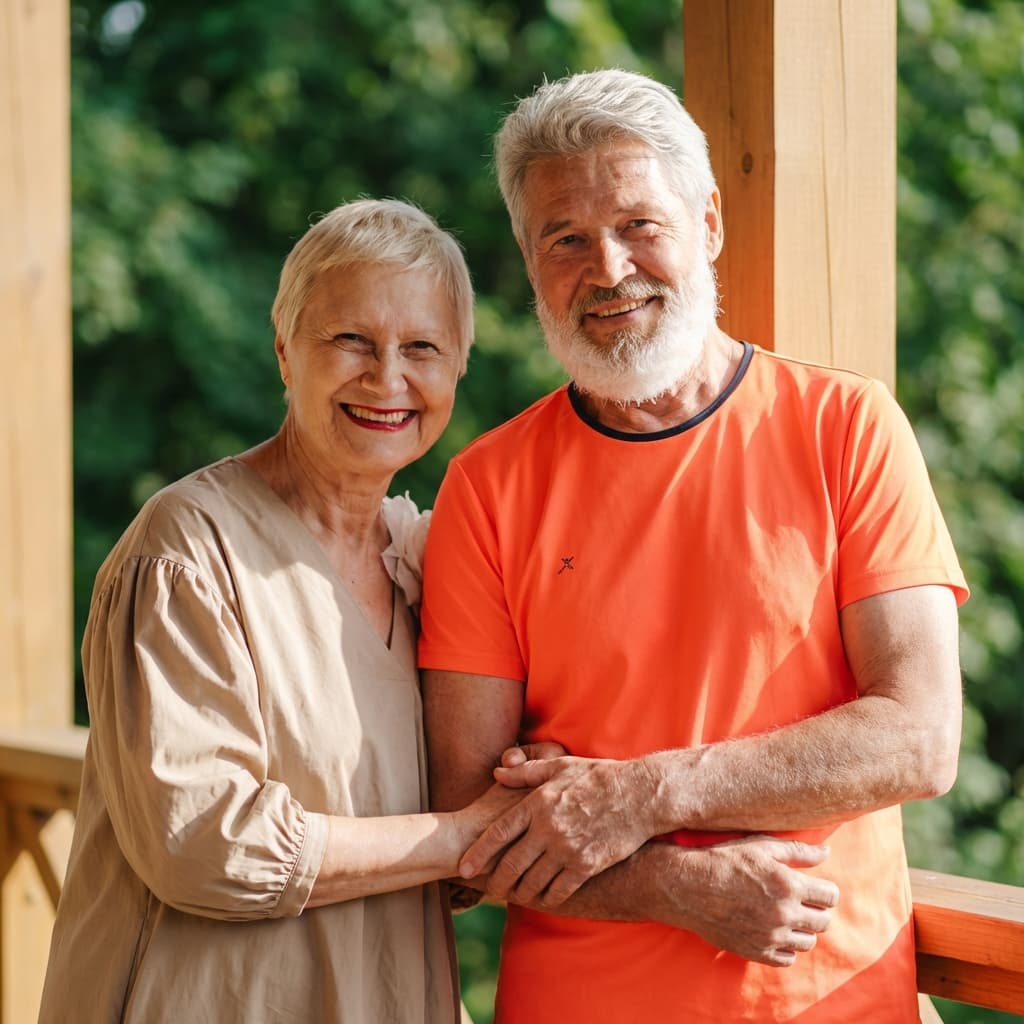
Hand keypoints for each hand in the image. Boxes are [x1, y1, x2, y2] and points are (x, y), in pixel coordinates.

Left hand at [458, 754, 656, 906]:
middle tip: (488, 890)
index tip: (465, 868)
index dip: (478, 853)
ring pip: (533, 881)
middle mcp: (548, 829)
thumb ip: (525, 771)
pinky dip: (546, 898)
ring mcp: (567, 849)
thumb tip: (497, 772)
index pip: (498, 833)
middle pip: (511, 864)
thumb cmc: (597, 777)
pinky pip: (558, 890)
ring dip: (519, 893)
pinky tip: (542, 899)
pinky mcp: (586, 866)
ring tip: (513, 896)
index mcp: (537, 803)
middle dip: (496, 881)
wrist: (638, 796)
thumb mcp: (559, 766)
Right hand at [654, 836, 839, 966]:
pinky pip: (788, 959)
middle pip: (824, 921)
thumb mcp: (760, 846)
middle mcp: (783, 913)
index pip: (830, 896)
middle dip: (816, 909)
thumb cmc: (724, 860)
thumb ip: (797, 851)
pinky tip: (773, 930)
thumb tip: (827, 853)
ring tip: (786, 915)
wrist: (688, 886)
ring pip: (808, 942)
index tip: (814, 887)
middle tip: (801, 900)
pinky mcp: (756, 952)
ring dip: (802, 929)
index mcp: (788, 884)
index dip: (825, 890)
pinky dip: (785, 947)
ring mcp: (770, 937)